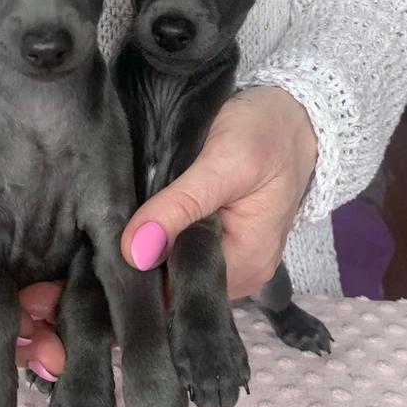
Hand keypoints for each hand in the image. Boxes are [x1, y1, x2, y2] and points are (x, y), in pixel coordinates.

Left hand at [121, 87, 317, 297]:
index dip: (142, 270)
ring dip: (151, 243)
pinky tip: (150, 215)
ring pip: (175, 265)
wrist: (293, 118)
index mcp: (247, 265)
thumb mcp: (221, 164)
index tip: (114, 243)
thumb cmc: (265, 135)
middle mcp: (243, 274)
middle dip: (144, 256)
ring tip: (131, 215)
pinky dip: (165, 233)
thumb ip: (178, 208)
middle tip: (117, 223)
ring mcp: (234, 260)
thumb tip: (133, 252)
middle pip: (176, 281)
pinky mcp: (223, 243)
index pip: (179, 288)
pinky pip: (184, 248)